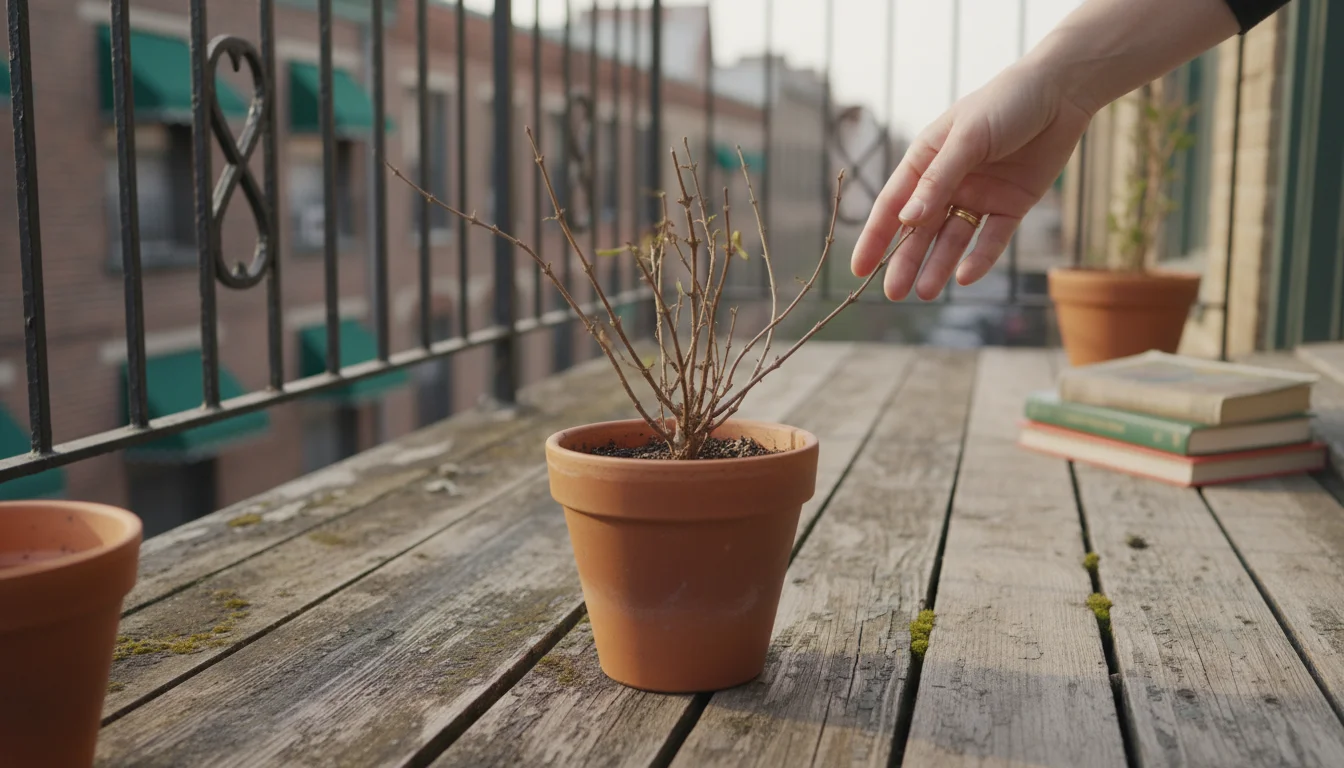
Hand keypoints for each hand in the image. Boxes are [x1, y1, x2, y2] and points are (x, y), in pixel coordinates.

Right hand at [850, 58, 1091, 299]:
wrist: (1062, 91)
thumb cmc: (1006, 103)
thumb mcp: (966, 138)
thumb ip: (938, 180)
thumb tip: (906, 219)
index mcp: (926, 160)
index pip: (893, 204)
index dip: (875, 237)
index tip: (859, 269)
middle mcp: (948, 182)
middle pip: (920, 230)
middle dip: (905, 261)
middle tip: (892, 294)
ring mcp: (978, 196)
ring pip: (952, 239)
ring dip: (938, 266)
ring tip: (925, 293)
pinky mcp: (1010, 206)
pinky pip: (991, 239)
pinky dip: (978, 258)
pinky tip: (964, 277)